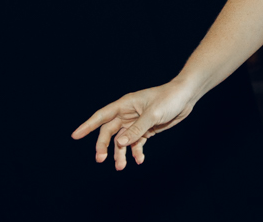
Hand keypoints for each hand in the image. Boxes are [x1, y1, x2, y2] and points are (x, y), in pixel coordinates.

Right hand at [71, 80, 195, 170]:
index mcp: (125, 105)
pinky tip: (139, 160)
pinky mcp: (146, 129)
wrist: (187, 96)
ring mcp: (136, 122)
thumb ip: (136, 129)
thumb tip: (119, 144)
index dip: (88, 125)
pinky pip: (136, 143)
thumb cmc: (169, 98)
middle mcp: (128, 114)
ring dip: (121, 153)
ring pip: (122, 140)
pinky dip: (136, 152)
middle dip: (104, 146)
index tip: (75, 135)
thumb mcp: (153, 114)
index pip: (102, 116)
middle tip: (101, 159)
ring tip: (121, 166)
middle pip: (110, 132)